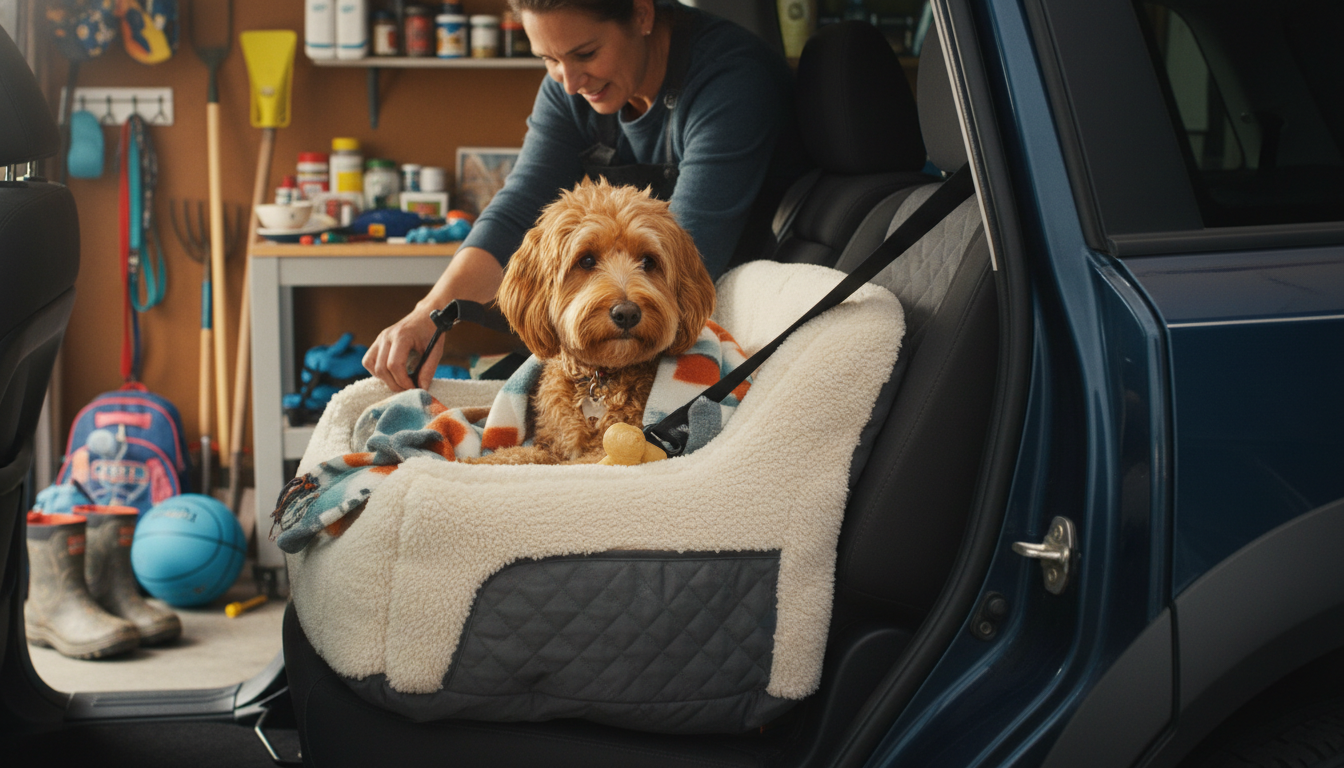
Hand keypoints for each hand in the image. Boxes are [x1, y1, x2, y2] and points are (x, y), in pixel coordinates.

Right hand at [363, 246, 504, 390]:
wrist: (425, 316)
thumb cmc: (431, 332)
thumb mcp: (435, 350)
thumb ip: (428, 369)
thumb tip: (421, 388)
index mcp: (402, 336)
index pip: (395, 365)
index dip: (403, 381)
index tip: (414, 388)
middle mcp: (386, 336)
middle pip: (382, 368)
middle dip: (395, 384)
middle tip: (409, 389)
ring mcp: (379, 338)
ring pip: (371, 366)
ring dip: (385, 379)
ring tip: (401, 381)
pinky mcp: (377, 342)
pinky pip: (369, 361)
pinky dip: (377, 372)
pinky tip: (391, 373)